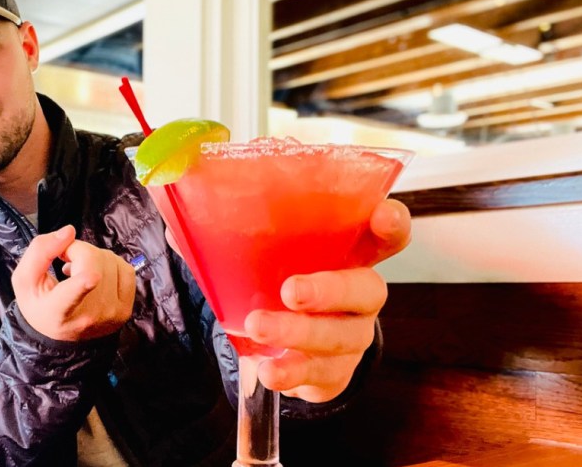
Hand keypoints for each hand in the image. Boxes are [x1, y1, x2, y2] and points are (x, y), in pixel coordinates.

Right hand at [12, 225, 135, 341]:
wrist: (59, 335)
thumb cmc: (40, 303)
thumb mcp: (25, 279)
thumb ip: (40, 251)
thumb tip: (69, 231)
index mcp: (57, 310)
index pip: (72, 295)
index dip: (83, 283)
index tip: (90, 277)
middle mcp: (87, 315)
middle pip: (92, 261)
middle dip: (77, 251)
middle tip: (66, 262)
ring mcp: (110, 314)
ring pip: (110, 260)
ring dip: (93, 257)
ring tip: (79, 272)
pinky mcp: (125, 310)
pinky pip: (126, 269)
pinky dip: (111, 264)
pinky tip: (96, 274)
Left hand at [244, 199, 410, 402]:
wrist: (276, 342)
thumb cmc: (275, 280)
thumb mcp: (262, 249)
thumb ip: (235, 224)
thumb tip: (189, 205)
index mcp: (350, 255)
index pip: (386, 235)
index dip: (391, 225)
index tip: (381, 217)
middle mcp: (360, 296)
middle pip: (367, 290)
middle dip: (330, 290)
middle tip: (291, 290)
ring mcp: (352, 337)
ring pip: (340, 336)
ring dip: (298, 332)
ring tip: (258, 326)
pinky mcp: (334, 372)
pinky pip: (320, 375)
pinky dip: (292, 373)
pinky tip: (268, 370)